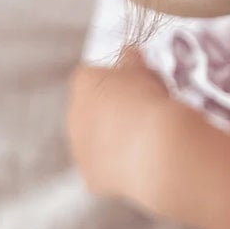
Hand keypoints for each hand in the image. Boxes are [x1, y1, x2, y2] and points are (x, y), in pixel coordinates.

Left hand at [66, 50, 169, 198]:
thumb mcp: (145, 71)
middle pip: (89, 109)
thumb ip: (132, 61)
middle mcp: (73, 113)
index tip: (135, 88)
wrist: (156, 148)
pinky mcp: (90, 175)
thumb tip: (130, 53)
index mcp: (83, 82)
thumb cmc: (151, 102)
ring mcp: (79, 147)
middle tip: (140, 113)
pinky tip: (139, 161)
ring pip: (94, 140)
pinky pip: (103, 167)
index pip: (93, 76)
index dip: (115, 82)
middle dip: (109, 111)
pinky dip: (117, 166)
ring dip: (111, 139)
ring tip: (142, 139)